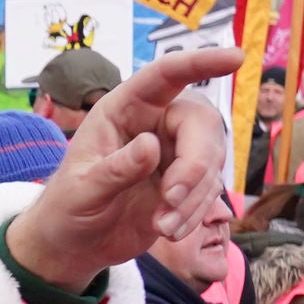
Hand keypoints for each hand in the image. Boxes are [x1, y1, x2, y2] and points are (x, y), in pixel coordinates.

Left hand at [4, 46, 244, 290]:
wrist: (74, 245)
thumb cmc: (68, 207)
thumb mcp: (81, 191)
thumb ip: (114, 170)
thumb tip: (152, 145)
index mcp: (123, 110)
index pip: (165, 76)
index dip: (200, 63)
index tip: (235, 58)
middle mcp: (154, 124)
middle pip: (201, 124)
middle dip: (195, 164)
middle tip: (171, 200)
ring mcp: (173, 153)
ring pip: (211, 161)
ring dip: (193, 198)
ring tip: (163, 226)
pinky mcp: (185, 183)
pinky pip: (208, 190)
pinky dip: (195, 213)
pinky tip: (169, 231)